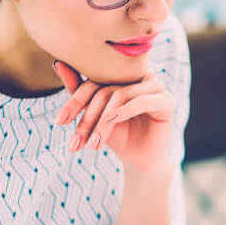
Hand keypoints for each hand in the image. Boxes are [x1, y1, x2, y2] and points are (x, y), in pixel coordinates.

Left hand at [53, 61, 175, 175]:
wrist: (139, 160)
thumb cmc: (117, 135)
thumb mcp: (94, 115)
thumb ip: (79, 90)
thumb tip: (58, 64)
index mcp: (122, 73)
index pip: (93, 81)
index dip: (74, 102)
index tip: (59, 122)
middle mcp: (139, 74)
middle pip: (104, 89)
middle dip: (87, 118)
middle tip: (76, 142)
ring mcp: (155, 86)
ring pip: (119, 96)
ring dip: (102, 122)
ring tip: (93, 143)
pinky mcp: (166, 100)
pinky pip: (141, 101)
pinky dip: (123, 112)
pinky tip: (111, 125)